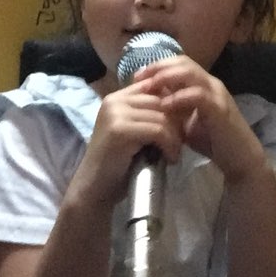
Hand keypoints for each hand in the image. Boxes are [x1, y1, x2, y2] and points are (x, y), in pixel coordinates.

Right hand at [69, 80, 184, 206]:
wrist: (93, 189)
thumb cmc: (118, 164)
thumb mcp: (136, 132)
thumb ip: (149, 115)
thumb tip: (182, 104)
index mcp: (117, 97)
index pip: (155, 86)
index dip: (173, 104)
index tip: (180, 125)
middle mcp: (114, 100)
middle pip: (161, 101)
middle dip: (176, 122)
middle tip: (179, 143)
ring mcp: (115, 113)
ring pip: (162, 117)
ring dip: (175, 137)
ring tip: (174, 153)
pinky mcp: (119, 130)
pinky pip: (158, 131)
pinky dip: (169, 145)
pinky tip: (170, 158)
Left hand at [137, 56, 267, 183]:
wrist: (239, 158)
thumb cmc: (212, 141)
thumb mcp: (186, 122)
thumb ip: (174, 110)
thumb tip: (150, 103)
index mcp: (204, 85)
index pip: (180, 63)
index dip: (158, 66)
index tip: (138, 76)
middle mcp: (212, 84)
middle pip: (183, 62)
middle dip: (158, 68)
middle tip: (139, 78)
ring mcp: (217, 95)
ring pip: (190, 73)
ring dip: (166, 78)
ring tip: (148, 87)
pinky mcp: (220, 109)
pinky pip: (198, 95)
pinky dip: (179, 97)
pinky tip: (165, 105)